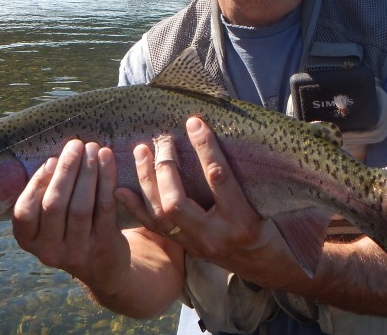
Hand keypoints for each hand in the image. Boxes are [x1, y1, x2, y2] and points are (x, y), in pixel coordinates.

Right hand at [11, 140, 130, 296]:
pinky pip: (104, 207)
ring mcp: (77, 251)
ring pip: (80, 206)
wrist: (104, 267)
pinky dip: (106, 179)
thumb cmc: (72, 231)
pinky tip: (107, 159)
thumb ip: (46, 196)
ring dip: (87, 172)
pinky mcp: (103, 245)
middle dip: (66, 170)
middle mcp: (49, 251)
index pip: (24, 213)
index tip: (51, 160)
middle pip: (54, 205)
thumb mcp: (50, 222)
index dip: (37, 184)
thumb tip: (56, 160)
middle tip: (76, 145)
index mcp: (30, 241)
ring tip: (93, 148)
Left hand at [119, 117, 296, 289]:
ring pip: (161, 215)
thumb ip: (241, 173)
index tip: (193, 123)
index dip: (205, 148)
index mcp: (241, 220)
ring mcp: (196, 245)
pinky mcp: (184, 248)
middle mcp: (215, 236)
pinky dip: (135, 206)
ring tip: (141, 151)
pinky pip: (153, 227)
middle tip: (162, 141)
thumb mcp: (262, 200)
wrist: (261, 263)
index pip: (219, 178)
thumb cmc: (266, 223)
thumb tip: (214, 133)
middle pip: (178, 203)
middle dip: (165, 169)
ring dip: (147, 181)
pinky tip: (120, 188)